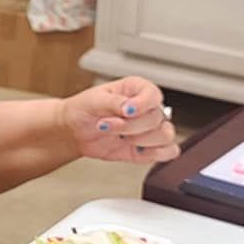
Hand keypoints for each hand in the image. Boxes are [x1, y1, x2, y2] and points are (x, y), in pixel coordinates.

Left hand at [62, 76, 179, 164]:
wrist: (75, 131)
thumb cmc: (83, 109)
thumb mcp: (93, 100)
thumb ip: (113, 102)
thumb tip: (129, 106)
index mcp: (136, 89)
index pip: (153, 94)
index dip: (143, 104)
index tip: (126, 111)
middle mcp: (147, 108)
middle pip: (156, 119)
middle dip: (129, 126)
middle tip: (106, 125)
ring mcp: (150, 129)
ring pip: (165, 136)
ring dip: (140, 140)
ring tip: (119, 138)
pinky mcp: (149, 148)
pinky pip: (168, 152)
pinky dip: (155, 154)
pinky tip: (135, 150)